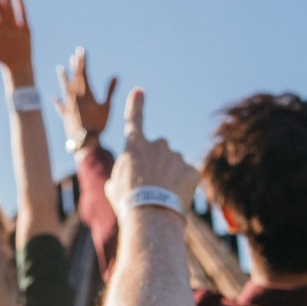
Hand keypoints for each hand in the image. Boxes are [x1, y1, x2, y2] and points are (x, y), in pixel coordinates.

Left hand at [53, 47, 116, 148]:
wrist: (84, 140)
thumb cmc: (98, 124)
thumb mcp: (107, 107)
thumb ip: (110, 91)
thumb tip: (116, 76)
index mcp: (86, 94)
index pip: (84, 73)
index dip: (83, 62)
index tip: (81, 51)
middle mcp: (75, 97)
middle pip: (74, 78)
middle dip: (75, 66)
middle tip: (74, 56)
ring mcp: (69, 106)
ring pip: (65, 89)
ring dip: (63, 78)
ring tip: (60, 69)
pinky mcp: (65, 115)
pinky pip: (60, 106)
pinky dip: (58, 102)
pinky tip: (54, 98)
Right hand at [105, 89, 197, 214]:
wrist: (150, 213)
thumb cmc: (128, 201)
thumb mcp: (114, 188)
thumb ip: (120, 176)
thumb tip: (121, 179)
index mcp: (135, 145)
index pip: (134, 118)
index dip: (136, 104)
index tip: (139, 92)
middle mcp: (158, 144)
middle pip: (159, 151)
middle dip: (157, 165)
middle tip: (151, 187)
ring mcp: (176, 156)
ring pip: (174, 165)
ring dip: (170, 177)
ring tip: (162, 197)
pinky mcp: (192, 170)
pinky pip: (188, 176)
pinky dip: (183, 186)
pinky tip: (175, 199)